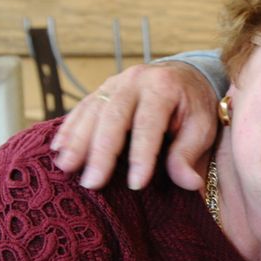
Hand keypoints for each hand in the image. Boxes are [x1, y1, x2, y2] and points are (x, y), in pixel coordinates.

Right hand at [51, 62, 217, 190]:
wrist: (185, 76)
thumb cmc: (194, 106)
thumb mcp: (202, 127)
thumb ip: (189, 154)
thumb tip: (190, 184)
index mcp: (164, 87)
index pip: (149, 124)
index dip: (142, 155)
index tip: (137, 184)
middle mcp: (136, 80)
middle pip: (113, 116)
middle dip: (101, 151)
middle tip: (92, 182)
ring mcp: (115, 82)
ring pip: (92, 111)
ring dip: (78, 141)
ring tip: (67, 167)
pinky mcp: (102, 90)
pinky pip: (82, 108)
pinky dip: (70, 129)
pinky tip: (59, 149)